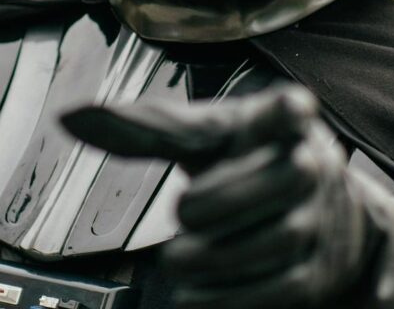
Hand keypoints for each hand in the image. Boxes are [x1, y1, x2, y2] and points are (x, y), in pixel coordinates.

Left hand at [62, 86, 378, 307]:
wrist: (321, 219)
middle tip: (184, 212)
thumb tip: (72, 117)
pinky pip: (276, 292)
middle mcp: (309, 167)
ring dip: (214, 258)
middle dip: (219, 202)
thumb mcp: (205, 138)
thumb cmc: (248, 163)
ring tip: (180, 260)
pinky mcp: (313, 274)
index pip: (289, 109)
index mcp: (279, 123)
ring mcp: (318, 221)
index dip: (290, 108)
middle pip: (281, 179)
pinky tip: (196, 294)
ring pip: (276, 242)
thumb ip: (147, 129)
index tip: (291, 105)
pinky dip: (226, 298)